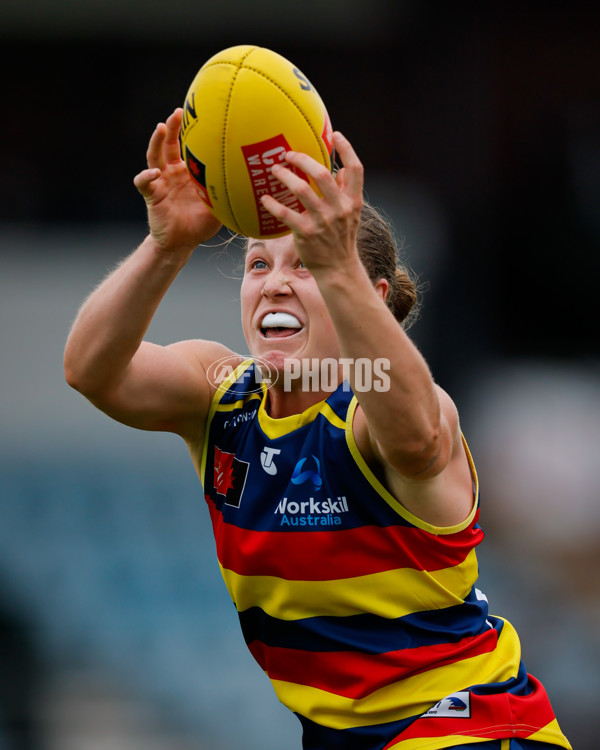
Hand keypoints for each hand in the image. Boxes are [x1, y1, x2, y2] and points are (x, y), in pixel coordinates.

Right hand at [133, 108, 221, 251]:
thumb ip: (229, 196)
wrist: (181, 243)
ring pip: (153, 156)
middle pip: (167, 143)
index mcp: (187, 172)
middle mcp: (172, 172)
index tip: (200, 115)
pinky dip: (146, 176)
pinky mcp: (151, 195)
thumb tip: (255, 188)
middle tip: (177, 112)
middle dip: (171, 126)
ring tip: (160, 128)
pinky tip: (154, 173)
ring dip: (155, 141)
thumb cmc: (199, 225)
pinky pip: (144, 183)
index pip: (186, 146)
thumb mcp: (219, 208)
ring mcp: (160, 182)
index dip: (189, 131)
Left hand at [260, 132, 363, 273]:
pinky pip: (285, 214)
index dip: (347, 149)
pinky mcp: (305, 233)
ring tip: (274, 170)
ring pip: (301, 190)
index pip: (355, 170)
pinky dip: (272, 204)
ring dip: (285, 177)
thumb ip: (346, 192)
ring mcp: (322, 221)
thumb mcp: (351, 215)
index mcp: (353, 201)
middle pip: (322, 174)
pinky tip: (265, 198)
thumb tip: (340, 170)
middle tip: (289, 154)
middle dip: (303, 160)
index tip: (336, 135)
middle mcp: (339, 209)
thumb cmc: (341, 238)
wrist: (337, 268)